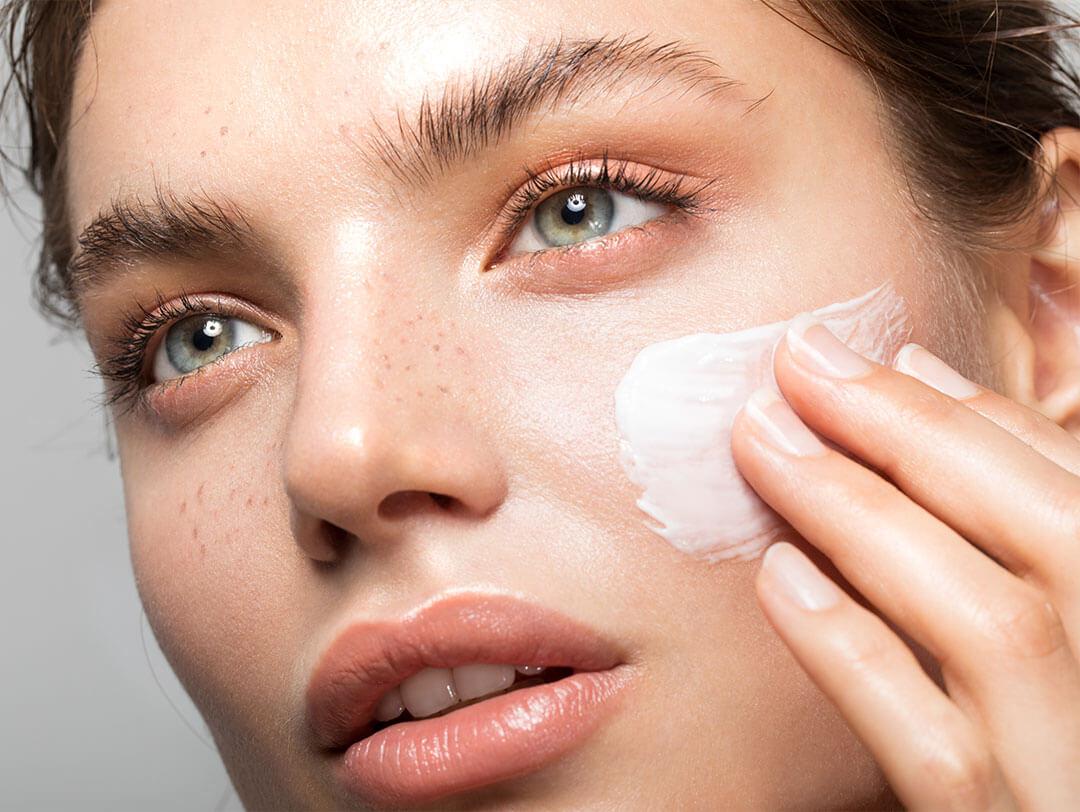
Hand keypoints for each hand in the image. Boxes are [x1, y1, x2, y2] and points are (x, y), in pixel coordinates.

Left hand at [730, 313, 1079, 810]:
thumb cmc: (1036, 714)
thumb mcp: (1051, 609)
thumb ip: (1002, 504)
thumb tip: (919, 373)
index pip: (1073, 488)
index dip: (965, 409)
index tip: (863, 352)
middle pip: (1051, 529)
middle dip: (913, 431)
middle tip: (798, 363)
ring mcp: (1075, 768)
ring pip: (995, 623)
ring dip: (865, 514)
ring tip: (764, 442)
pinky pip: (937, 752)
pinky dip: (854, 653)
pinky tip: (780, 578)